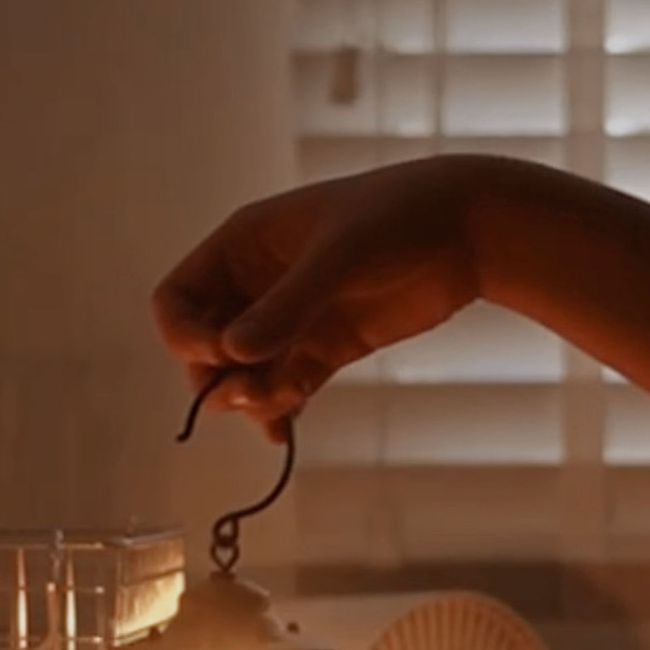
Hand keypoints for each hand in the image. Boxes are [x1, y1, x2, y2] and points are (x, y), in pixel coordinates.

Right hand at [152, 156, 478, 439]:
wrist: (469, 230)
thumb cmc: (397, 220)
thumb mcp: (337, 256)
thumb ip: (286, 306)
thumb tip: (232, 354)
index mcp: (244, 245)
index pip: (179, 298)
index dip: (184, 334)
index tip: (216, 357)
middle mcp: (260, 284)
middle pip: (205, 343)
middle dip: (216, 376)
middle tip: (247, 395)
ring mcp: (295, 318)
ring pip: (247, 372)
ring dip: (250, 397)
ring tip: (277, 410)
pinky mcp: (329, 346)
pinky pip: (287, 385)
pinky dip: (281, 408)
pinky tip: (284, 430)